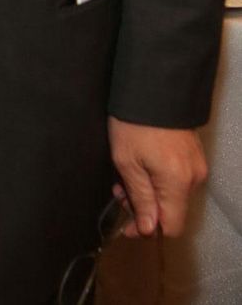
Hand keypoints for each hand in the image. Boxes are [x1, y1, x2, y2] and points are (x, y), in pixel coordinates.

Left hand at [108, 117, 206, 237]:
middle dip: (144, 207)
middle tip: (119, 191)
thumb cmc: (134, 122)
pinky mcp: (193, 153)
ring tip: (125, 175)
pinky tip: (140, 165)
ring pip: (173, 194)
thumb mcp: (127, 161)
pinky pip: (177, 178)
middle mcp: (194, 177)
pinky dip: (158, 179)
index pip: (171, 226)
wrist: (152, 86)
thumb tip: (148, 229)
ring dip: (149, 191)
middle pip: (171, 210)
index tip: (126, 224)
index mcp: (177, 183)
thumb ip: (140, 198)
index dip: (147, 229)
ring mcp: (196, 164)